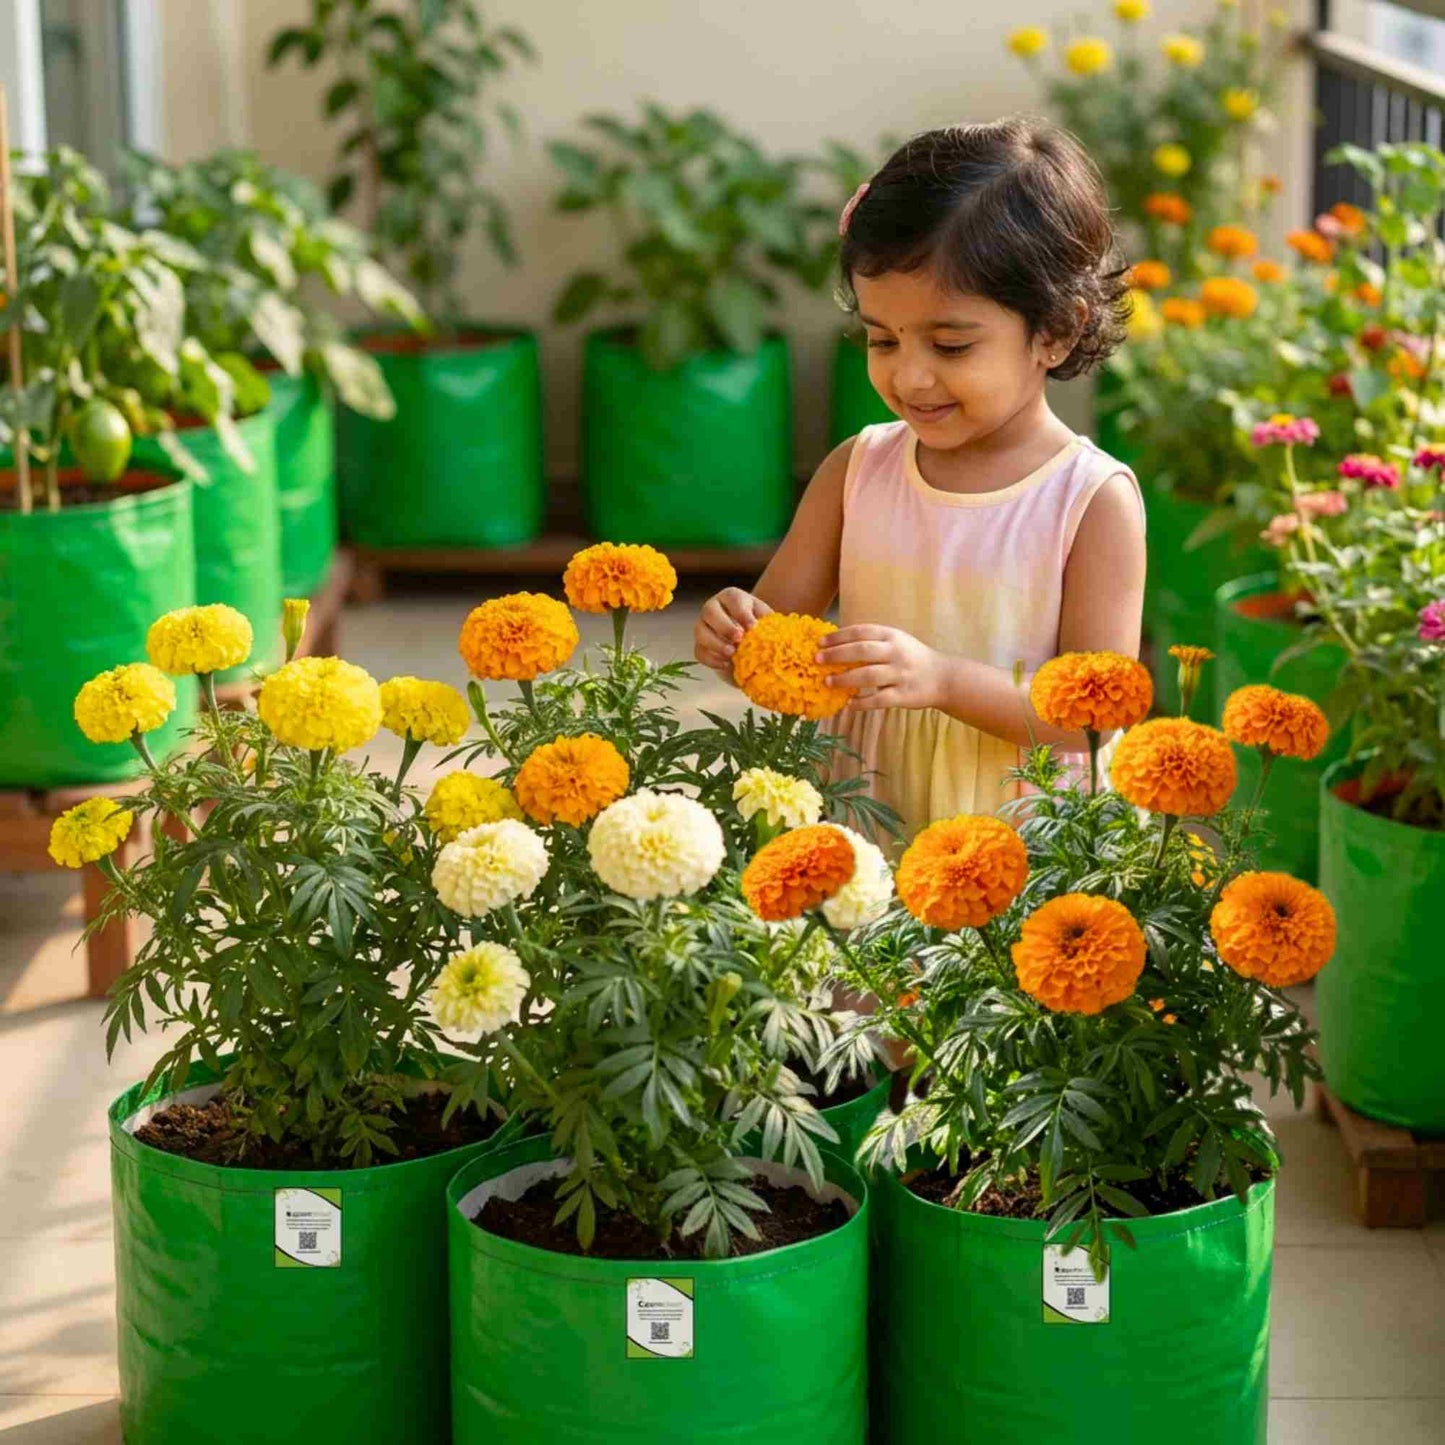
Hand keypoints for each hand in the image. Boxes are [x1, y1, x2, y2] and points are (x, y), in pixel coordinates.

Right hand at [694, 587, 772, 675]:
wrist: (749, 643)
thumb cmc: (759, 627)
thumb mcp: (767, 620)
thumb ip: (770, 623)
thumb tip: (776, 633)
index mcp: (732, 597)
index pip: (733, 599)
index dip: (742, 613)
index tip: (753, 627)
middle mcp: (713, 608)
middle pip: (710, 611)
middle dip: (724, 626)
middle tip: (739, 638)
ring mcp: (703, 626)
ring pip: (700, 632)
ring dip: (715, 643)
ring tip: (732, 654)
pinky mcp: (700, 645)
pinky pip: (699, 652)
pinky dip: (712, 659)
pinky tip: (726, 664)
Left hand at [817, 624, 950, 711]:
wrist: (943, 677)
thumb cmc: (912, 658)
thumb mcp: (896, 642)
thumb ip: (872, 642)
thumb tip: (835, 645)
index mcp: (892, 636)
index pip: (861, 632)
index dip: (838, 636)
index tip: (820, 642)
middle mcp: (896, 653)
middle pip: (861, 652)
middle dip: (836, 655)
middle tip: (817, 660)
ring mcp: (900, 674)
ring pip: (867, 676)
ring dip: (844, 680)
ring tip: (827, 682)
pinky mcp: (903, 695)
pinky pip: (877, 700)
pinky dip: (860, 703)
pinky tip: (847, 704)